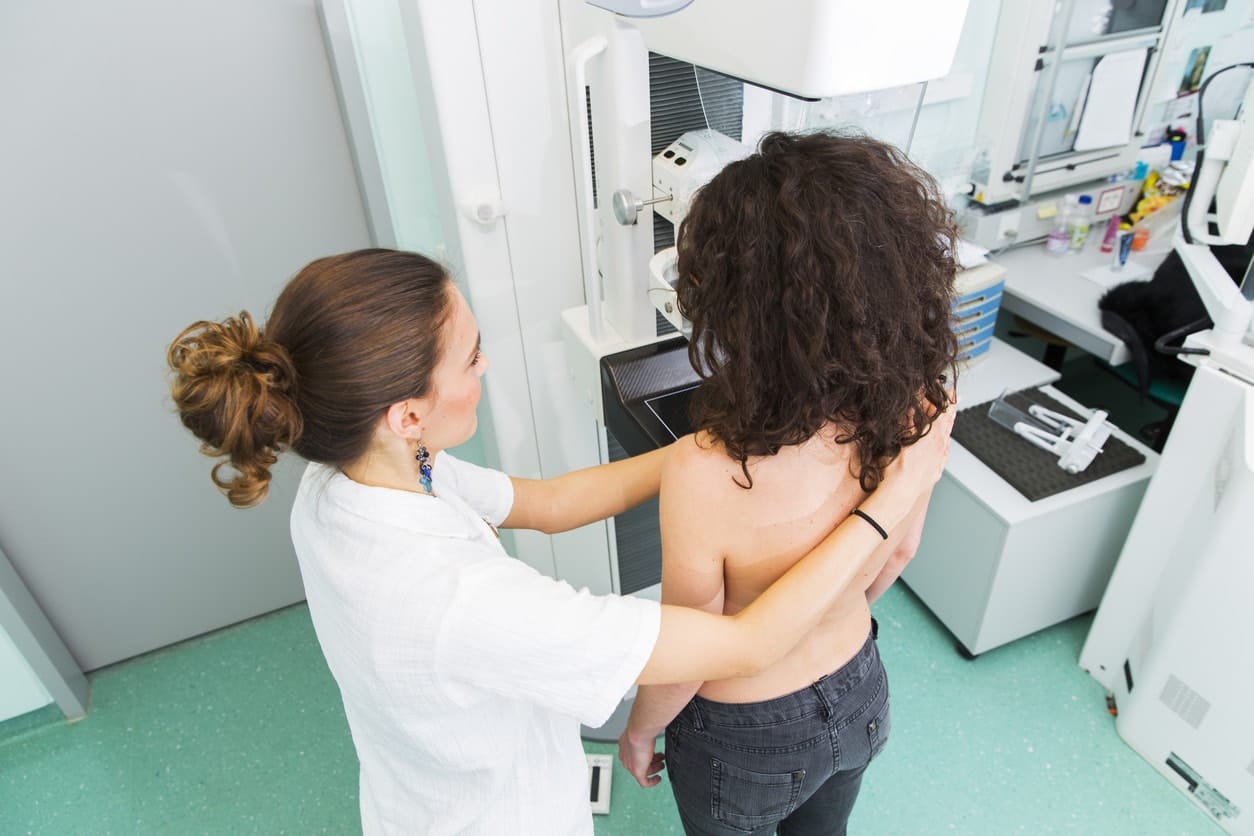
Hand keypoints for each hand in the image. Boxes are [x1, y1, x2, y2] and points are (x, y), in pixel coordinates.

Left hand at [617, 729, 665, 787]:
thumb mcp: (643, 731)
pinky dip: (652, 782)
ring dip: (653, 769)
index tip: (652, 752)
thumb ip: (646, 733)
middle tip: (659, 759)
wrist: (638, 732)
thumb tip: (652, 729)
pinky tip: (658, 779)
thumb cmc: (641, 729)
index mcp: (625, 745)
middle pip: (638, 762)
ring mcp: (630, 765)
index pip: (634, 753)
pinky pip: (644, 782)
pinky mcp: (637, 772)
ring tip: (661, 765)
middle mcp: (626, 756)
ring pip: (642, 771)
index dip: (644, 753)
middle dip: (651, 760)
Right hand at [866, 395, 956, 528]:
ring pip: (946, 440)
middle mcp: (940, 447)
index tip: (952, 391)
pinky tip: (941, 446)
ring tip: (947, 420)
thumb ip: (909, 418)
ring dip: (946, 428)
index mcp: (933, 436)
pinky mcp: (936, 472)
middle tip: (953, 400)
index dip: (948, 401)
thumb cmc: (896, 467)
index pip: (944, 413)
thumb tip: (914, 403)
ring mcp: (939, 460)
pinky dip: (943, 445)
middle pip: (948, 425)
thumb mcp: (900, 436)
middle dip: (950, 412)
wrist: (899, 494)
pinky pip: (943, 454)